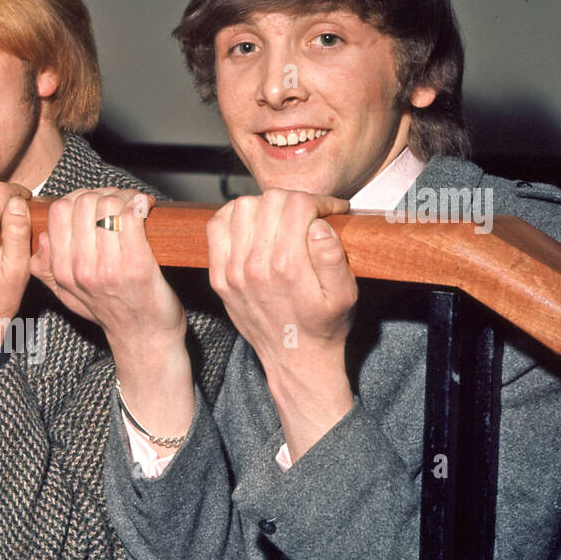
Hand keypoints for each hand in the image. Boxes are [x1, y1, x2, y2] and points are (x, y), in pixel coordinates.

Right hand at [30, 187, 184, 346]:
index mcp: (61, 272)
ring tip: (134, 206)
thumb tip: (42, 240)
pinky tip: (146, 208)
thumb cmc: (111, 313)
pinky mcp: (137, 266)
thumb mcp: (67, 296)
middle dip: (104, 193)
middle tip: (119, 202)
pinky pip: (132, 216)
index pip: (59, 211)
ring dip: (125, 197)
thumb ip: (46, 269)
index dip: (79, 198)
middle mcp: (81, 269)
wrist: (144, 338)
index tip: (96, 203)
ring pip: (108, 204)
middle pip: (84, 202)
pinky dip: (141, 204)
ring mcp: (108, 268)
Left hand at [207, 189, 356, 458]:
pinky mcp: (219, 277)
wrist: (294, 358)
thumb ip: (333, 258)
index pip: (298, 204)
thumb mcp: (345, 295)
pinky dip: (232, 217)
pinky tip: (251, 224)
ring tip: (280, 218)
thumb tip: (319, 226)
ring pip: (241, 208)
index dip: (320, 200)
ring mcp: (232, 271)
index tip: (330, 210)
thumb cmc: (323, 326)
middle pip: (270, 201)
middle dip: (294, 200)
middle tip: (307, 214)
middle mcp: (255, 265)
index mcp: (288, 266)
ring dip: (263, 206)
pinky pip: (215, 228)